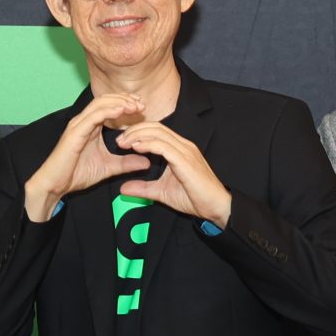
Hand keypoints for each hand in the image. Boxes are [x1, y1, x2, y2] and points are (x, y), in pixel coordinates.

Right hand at [21, 93, 150, 220]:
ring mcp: (78, 125)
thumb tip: (147, 163)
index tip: (142, 107)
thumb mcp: (108, 167)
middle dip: (125, 99)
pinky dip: (107, 111)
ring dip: (119, 102)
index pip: (109, 106)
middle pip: (105, 100)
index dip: (126, 102)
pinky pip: (93, 116)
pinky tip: (121, 110)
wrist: (56, 185)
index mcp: (91, 126)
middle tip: (142, 104)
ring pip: (99, 104)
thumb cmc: (76, 174)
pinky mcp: (74, 132)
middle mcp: (83, 121)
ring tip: (134, 106)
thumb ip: (126, 163)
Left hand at [112, 122, 232, 224]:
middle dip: (134, 130)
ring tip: (123, 142)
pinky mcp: (185, 160)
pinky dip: (148, 144)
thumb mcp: (162, 192)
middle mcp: (183, 146)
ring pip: (158, 133)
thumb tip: (123, 188)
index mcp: (179, 149)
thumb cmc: (194, 198)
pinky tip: (136, 147)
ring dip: (138, 135)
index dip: (137, 132)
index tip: (122, 141)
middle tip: (119, 140)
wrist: (216, 207)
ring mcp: (186, 151)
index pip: (156, 131)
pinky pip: (164, 146)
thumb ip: (143, 188)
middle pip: (156, 127)